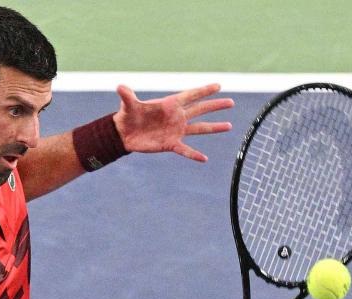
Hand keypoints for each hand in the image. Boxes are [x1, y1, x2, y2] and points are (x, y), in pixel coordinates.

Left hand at [113, 83, 233, 161]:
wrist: (124, 133)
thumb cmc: (128, 115)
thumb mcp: (128, 105)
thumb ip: (128, 96)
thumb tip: (120, 87)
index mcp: (169, 104)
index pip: (190, 95)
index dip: (204, 90)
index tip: (218, 85)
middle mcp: (176, 116)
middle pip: (200, 110)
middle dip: (215, 106)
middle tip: (230, 102)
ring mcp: (176, 130)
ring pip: (199, 128)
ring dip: (214, 127)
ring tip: (229, 125)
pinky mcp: (171, 143)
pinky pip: (185, 150)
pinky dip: (194, 154)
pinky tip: (204, 159)